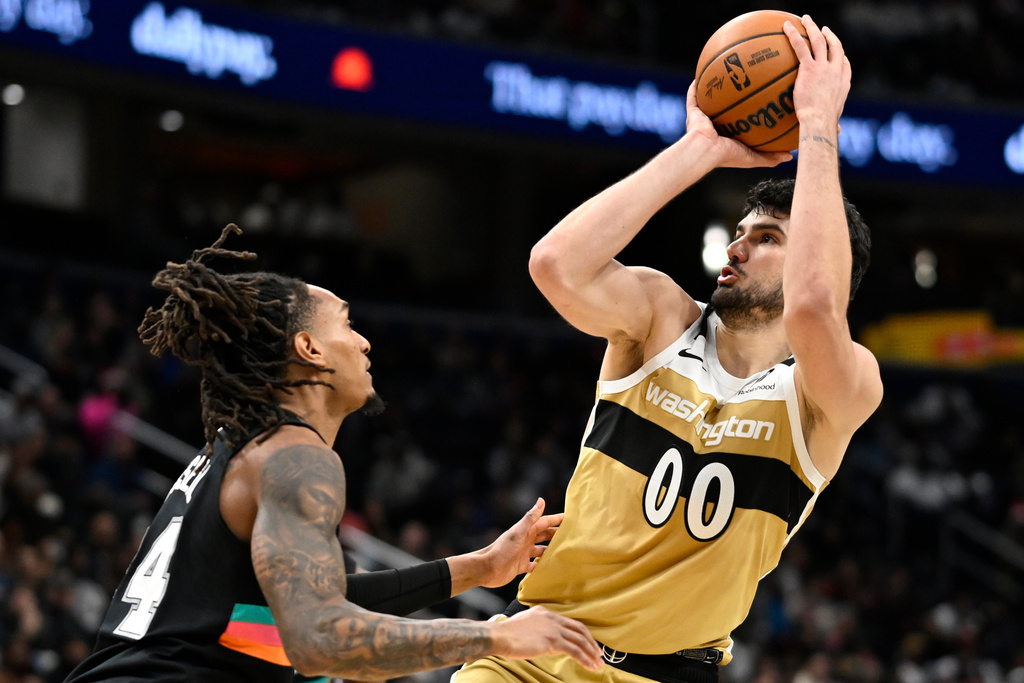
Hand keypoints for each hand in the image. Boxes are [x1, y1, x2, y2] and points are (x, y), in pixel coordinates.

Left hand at [477, 498, 561, 587]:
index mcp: (526, 531)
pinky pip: (535, 565)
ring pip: (542, 550)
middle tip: (571, 535)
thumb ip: (530, 518)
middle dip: (556, 534)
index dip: (555, 519)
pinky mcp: (521, 566)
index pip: (544, 522)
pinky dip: (543, 565)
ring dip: (551, 550)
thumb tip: (541, 500)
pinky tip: (551, 567)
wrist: (487, 568)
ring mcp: (524, 553)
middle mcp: (526, 541)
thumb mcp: (518, 532)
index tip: (569, 517)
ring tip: (564, 551)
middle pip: (544, 536)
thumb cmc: (501, 549)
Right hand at [489, 606, 603, 670]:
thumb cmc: (507, 634)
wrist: (500, 636)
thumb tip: (550, 643)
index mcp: (545, 612)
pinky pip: (574, 650)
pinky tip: (590, 666)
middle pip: (579, 629)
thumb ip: (540, 630)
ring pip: (580, 640)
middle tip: (599, 653)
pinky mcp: (553, 640)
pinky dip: (585, 659)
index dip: (581, 633)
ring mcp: (553, 628)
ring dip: (591, 653)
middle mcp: (552, 618)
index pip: (569, 622)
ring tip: (598, 663)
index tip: (588, 642)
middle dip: (591, 642)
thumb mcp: (526, 626)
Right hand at [683, 81, 791, 168]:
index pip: (740, 122)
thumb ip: (770, 157)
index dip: (749, 112)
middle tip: (746, 82)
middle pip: (725, 108)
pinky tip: (703, 73)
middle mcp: (714, 127)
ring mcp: (702, 119)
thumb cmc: (728, 156)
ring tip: (726, 73)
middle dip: (734, 96)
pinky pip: (693, 96)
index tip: (761, 101)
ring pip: (710, 100)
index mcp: (727, 137)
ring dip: (716, 88)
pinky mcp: (693, 112)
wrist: (706, 152)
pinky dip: (696, 86)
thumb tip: (790, 155)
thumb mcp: (753, 158)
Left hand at [783, 15, 850, 133]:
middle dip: (830, 36)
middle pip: (835, 47)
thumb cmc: (824, 127)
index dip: (840, 56)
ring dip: (812, 28)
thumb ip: (835, 124)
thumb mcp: (834, 124)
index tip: (836, 52)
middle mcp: (836, 72)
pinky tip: (786, 26)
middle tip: (823, 29)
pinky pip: (800, 46)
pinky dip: (794, 34)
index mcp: (844, 84)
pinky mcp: (809, 68)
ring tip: (805, 19)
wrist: (819, 122)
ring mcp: (824, 67)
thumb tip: (837, 132)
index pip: (844, 65)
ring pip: (819, 41)